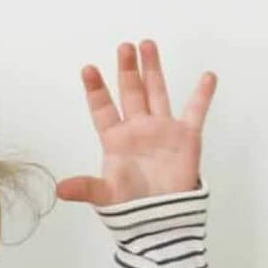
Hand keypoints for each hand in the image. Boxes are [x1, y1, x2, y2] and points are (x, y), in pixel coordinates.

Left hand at [55, 39, 215, 207]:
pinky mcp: (186, 138)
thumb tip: (60, 189)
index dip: (96, 89)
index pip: (103, 108)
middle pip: (131, 92)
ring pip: (157, 92)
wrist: (163, 222)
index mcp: (116, 140)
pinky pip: (195, 112)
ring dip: (152, 69)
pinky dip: (202, 95)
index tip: (88, 69)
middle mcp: (138, 129)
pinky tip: (208, 76)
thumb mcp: (106, 196)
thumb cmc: (133, 208)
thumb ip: (86, 188)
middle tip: (124, 47)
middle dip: (127, 69)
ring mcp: (162, 130)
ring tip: (147, 45)